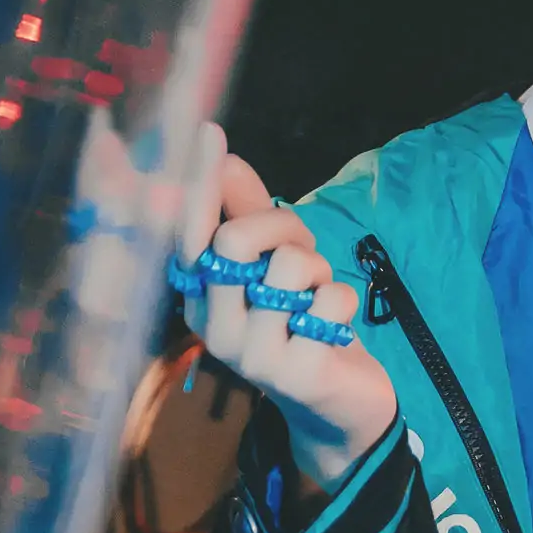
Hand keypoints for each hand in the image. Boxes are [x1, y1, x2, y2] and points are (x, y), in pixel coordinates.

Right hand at [178, 122, 398, 495]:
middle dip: (282, 228)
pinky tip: (334, 326)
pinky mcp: (296, 375)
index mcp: (200, 294)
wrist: (337, 402)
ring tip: (317, 299)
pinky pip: (329, 302)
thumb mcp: (277, 257)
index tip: (209, 130)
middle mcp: (212, 326)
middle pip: (236, 239)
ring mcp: (251, 355)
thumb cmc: (301, 320)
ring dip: (319, 272)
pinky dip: (343, 301)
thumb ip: (249, 211)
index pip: (189, 230)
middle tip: (302, 252)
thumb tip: (224, 157)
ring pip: (289, 267)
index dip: (198, 180)